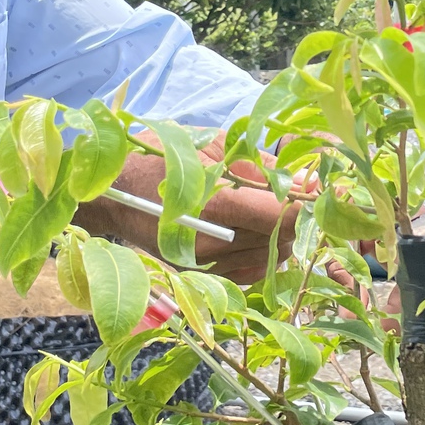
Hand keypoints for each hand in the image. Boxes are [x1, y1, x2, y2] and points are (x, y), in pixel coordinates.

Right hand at [82, 134, 295, 282]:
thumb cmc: (157, 157)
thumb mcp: (212, 146)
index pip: (284, 217)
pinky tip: (255, 231)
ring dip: (280, 236)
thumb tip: (307, 183)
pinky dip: (262, 253)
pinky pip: (249, 272)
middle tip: (296, 194)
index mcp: (218, 206)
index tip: (317, 188)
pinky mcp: (198, 278)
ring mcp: (205, 267)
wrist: (107, 193)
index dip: (307, 204)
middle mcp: (213, 245)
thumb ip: (262, 167)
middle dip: (295, 218)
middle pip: (281, 239)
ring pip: (270, 259)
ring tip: (271, 209)